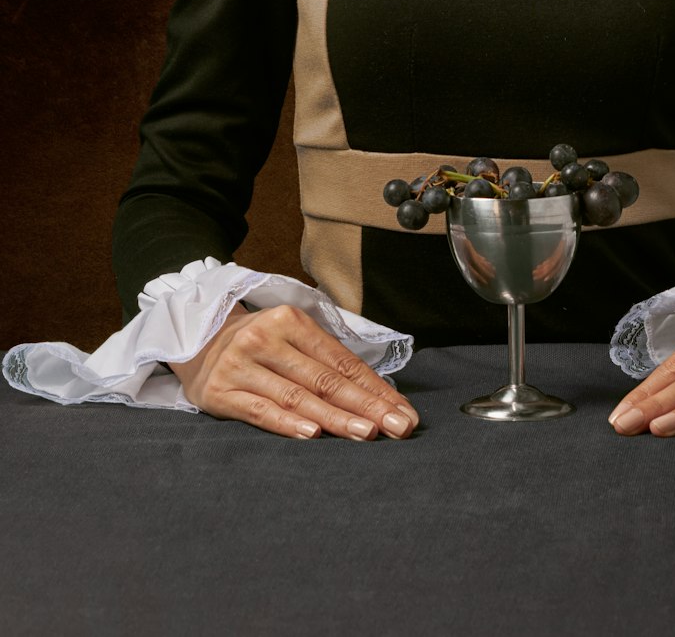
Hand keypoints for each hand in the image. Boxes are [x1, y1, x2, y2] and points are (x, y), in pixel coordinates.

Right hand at [168, 301, 419, 441]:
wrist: (192, 339)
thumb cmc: (256, 344)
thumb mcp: (289, 336)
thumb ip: (325, 360)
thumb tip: (377, 394)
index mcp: (290, 320)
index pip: (341, 360)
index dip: (375, 388)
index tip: (403, 411)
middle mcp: (265, 338)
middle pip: (324, 379)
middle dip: (367, 406)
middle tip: (398, 427)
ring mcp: (241, 364)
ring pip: (296, 396)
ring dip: (335, 417)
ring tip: (366, 433)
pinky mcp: (219, 392)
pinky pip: (259, 410)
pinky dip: (287, 423)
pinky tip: (313, 434)